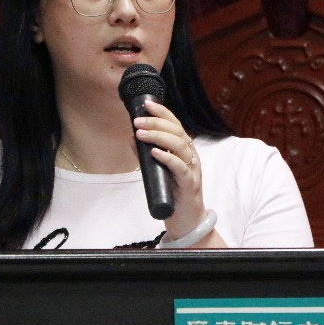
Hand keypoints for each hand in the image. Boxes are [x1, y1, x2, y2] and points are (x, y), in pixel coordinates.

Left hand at [132, 100, 223, 246]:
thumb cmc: (173, 193)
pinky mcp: (190, 184)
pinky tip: (155, 152)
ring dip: (159, 137)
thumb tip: (131, 137)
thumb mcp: (158, 170)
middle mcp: (191, 156)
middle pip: (177, 132)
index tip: (146, 104)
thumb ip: (146, 154)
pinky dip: (168, 158)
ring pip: (180, 146)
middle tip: (137, 121)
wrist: (187, 220)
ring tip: (141, 134)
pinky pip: (181, 168)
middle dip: (157, 123)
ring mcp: (192, 170)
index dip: (162, 112)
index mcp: (185, 150)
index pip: (176, 125)